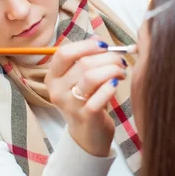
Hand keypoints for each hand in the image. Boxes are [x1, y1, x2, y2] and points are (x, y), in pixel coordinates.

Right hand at [45, 37, 126, 156]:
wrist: (88, 137)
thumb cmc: (86, 101)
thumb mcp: (80, 79)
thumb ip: (86, 57)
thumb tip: (97, 38)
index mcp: (53, 77)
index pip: (64, 53)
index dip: (86, 46)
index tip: (103, 46)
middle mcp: (57, 91)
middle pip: (83, 63)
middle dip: (108, 58)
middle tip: (120, 61)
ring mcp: (70, 105)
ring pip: (91, 77)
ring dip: (112, 70)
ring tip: (121, 72)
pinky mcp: (85, 117)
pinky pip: (99, 97)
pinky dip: (111, 87)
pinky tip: (116, 84)